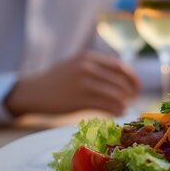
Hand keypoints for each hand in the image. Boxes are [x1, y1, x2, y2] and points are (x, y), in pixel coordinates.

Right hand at [4, 51, 139, 116]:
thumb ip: (97, 68)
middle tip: (132, 100)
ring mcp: (83, 84)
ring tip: (124, 108)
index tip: (136, 87)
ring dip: (124, 103)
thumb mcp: (76, 65)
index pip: (120, 66)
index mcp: (88, 57)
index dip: (132, 78)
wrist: (32, 91)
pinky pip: (107, 106)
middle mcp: (87, 67)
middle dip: (130, 92)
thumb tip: (123, 79)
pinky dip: (117, 110)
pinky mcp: (79, 100)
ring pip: (116, 95)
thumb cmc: (57, 80)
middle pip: (120, 81)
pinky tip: (118, 113)